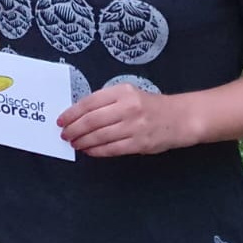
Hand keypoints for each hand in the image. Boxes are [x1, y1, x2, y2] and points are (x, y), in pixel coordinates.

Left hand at [57, 84, 192, 156]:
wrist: (180, 118)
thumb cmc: (150, 106)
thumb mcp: (129, 94)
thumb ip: (107, 102)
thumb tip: (79, 115)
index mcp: (122, 91)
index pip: (90, 102)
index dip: (72, 113)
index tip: (61, 120)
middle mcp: (128, 107)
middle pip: (92, 120)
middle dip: (74, 129)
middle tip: (64, 135)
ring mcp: (134, 126)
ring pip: (100, 136)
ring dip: (83, 141)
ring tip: (74, 143)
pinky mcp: (140, 143)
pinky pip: (112, 149)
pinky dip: (97, 151)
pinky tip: (89, 150)